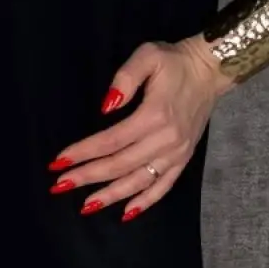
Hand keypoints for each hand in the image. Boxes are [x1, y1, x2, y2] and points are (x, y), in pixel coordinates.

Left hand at [48, 35, 231, 218]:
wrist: (210, 71)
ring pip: (139, 181)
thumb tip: (106, 107)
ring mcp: (176, 153)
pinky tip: (126, 213)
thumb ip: (125, 78)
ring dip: (111, 195)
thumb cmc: (174, 62)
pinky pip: (164, 186)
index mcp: (154, 116)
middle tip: (59, 185)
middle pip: (119, 165)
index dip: (83, 153)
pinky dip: (145, 202)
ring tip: (86, 205)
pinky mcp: (184, 159)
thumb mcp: (148, 55)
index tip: (58, 162)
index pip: (110, 141)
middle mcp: (165, 140)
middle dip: (87, 176)